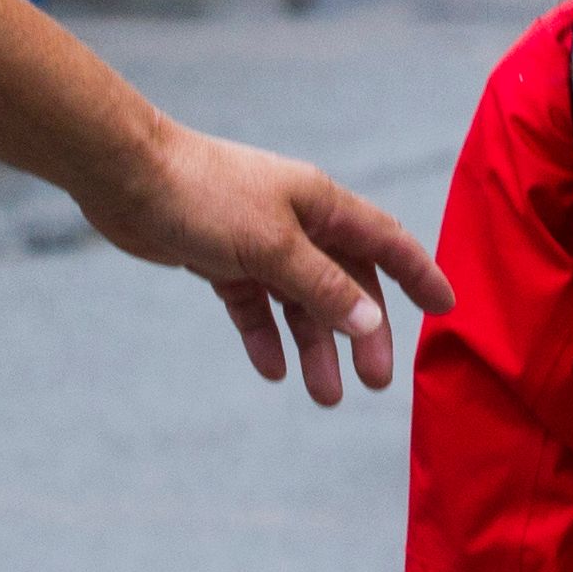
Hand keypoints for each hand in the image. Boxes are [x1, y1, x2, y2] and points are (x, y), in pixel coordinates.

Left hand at [76, 121, 453, 403]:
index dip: (419, 275)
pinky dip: (266, 335)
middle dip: (362, 332)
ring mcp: (259, 242)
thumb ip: (323, 287)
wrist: (126, 176)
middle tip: (373, 382)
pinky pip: (255, 305)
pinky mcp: (221, 259)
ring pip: (300, 300)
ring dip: (314, 346)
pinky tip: (271, 369)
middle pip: (345, 283)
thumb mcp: (273, 247)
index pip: (386, 242)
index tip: (446, 310)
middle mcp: (297, 222)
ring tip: (324, 395)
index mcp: (322, 205)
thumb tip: (369, 323)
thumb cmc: (204, 197)